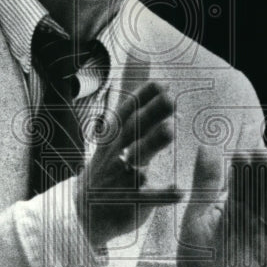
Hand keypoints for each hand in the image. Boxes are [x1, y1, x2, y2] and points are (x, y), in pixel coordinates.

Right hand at [75, 81, 179, 251]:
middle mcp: (116, 153)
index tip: (162, 83)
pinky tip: (182, 190)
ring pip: (137, 158)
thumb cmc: (107, 166)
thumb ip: (132, 96)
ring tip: (172, 129)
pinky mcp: (130, 201)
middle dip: (151, 113)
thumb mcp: (115, 130)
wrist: (83, 213)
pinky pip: (148, 198)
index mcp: (113, 136)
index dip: (142, 97)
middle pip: (133, 129)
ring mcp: (121, 177)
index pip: (127, 112)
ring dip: (152, 143)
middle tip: (172, 98)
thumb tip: (140, 53)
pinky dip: (164, 194)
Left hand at [177, 144, 266, 266]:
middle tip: (262, 152)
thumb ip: (204, 185)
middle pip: (258, 191)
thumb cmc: (198, 260)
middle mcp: (251, 217)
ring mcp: (265, 233)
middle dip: (260, 173)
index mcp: (231, 208)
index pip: (239, 183)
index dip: (242, 167)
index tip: (244, 149)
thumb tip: (207, 146)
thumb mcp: (196, 219)